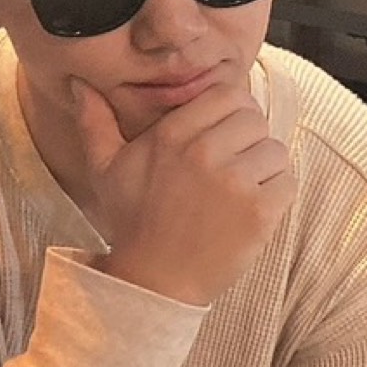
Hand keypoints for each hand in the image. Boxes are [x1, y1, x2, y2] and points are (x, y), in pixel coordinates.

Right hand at [68, 67, 294, 305]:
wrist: (153, 283)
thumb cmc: (132, 223)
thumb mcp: (106, 169)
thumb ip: (95, 122)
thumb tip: (80, 84)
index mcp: (172, 135)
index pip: (229, 94)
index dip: (231, 112)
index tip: (222, 135)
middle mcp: (205, 152)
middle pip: (255, 118)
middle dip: (248, 139)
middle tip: (232, 165)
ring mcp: (234, 182)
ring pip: (274, 149)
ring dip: (264, 168)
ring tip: (241, 189)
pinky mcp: (259, 212)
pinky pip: (287, 182)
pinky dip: (276, 194)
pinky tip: (252, 208)